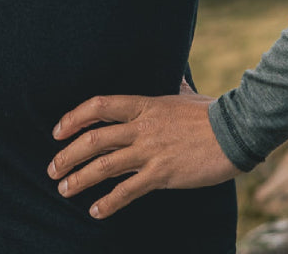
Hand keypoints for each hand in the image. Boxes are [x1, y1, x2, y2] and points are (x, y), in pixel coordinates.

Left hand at [48, 86, 237, 218]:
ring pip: (104, 165)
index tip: (58, 130)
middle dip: (68, 154)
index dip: (74, 117)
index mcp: (144, 105)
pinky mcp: (162, 174)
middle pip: (94, 138)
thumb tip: (177, 76)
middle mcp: (141, 127)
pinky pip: (128, 190)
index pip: (99, 106)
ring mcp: (150, 151)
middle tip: (52, 168)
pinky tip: (95, 211)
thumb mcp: (186, 94)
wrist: (235, 131)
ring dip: (79, 178)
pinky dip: (109, 202)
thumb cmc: (212, 112)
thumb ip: (175, 87)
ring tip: (63, 189)